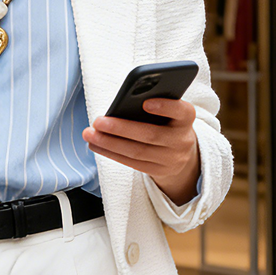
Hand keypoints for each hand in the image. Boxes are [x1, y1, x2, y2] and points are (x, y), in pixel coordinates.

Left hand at [82, 98, 200, 205]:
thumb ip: (155, 104)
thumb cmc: (167, 122)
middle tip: (98, 121)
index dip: (165, 107)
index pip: (182, 112)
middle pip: (150, 135)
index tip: (145, 102)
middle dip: (120, 128)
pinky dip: (111, 153)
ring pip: (137, 152)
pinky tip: (95, 144)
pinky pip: (131, 163)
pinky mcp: (158, 171)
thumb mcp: (169, 113)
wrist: (181, 153)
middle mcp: (182, 140)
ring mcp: (171, 159)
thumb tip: (123, 103)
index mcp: (186, 119)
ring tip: (89, 133)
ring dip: (109, 143)